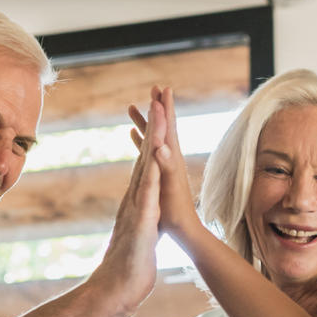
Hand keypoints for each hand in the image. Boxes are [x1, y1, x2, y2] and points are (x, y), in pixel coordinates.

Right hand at [90, 93, 160, 316]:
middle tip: (158, 91)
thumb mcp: (143, 232)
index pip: (148, 158)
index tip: (160, 105)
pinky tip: (156, 156)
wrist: (118, 288)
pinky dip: (152, 173)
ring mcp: (137, 206)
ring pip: (146, 166)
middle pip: (147, 152)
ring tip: (159, 112)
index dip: (155, 131)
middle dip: (154, 120)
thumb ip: (144, 215)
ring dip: (153, 138)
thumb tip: (145, 206)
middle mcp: (136, 196)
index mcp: (140, 197)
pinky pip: (147, 193)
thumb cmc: (132, 264)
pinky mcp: (141, 221)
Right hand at [128, 86, 199, 238]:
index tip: (163, 88)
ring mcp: (165, 165)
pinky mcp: (160, 174)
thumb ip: (166, 165)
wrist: (184, 228)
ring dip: (146, 121)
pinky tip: (132, 135)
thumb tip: (160, 144)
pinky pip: (148, 151)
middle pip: (164, 126)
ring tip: (132, 106)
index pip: (169, 126)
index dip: (165, 107)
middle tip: (154, 87)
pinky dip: (140, 140)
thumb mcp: (170, 186)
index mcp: (172, 157)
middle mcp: (170, 157)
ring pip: (153, 136)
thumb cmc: (176, 210)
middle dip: (158, 107)